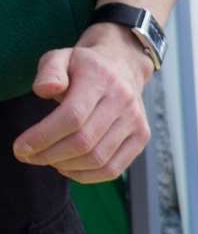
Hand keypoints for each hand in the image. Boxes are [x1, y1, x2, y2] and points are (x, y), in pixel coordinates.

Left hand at [12, 24, 153, 182]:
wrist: (123, 67)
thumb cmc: (84, 67)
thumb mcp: (61, 58)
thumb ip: (49, 71)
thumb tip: (45, 90)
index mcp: (101, 79)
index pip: (73, 116)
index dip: (43, 137)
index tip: (20, 148)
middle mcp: (124, 100)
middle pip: (83, 142)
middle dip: (48, 155)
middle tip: (29, 156)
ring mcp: (136, 120)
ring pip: (97, 159)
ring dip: (65, 166)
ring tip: (49, 158)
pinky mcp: (142, 137)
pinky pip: (112, 169)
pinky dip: (86, 176)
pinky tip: (69, 167)